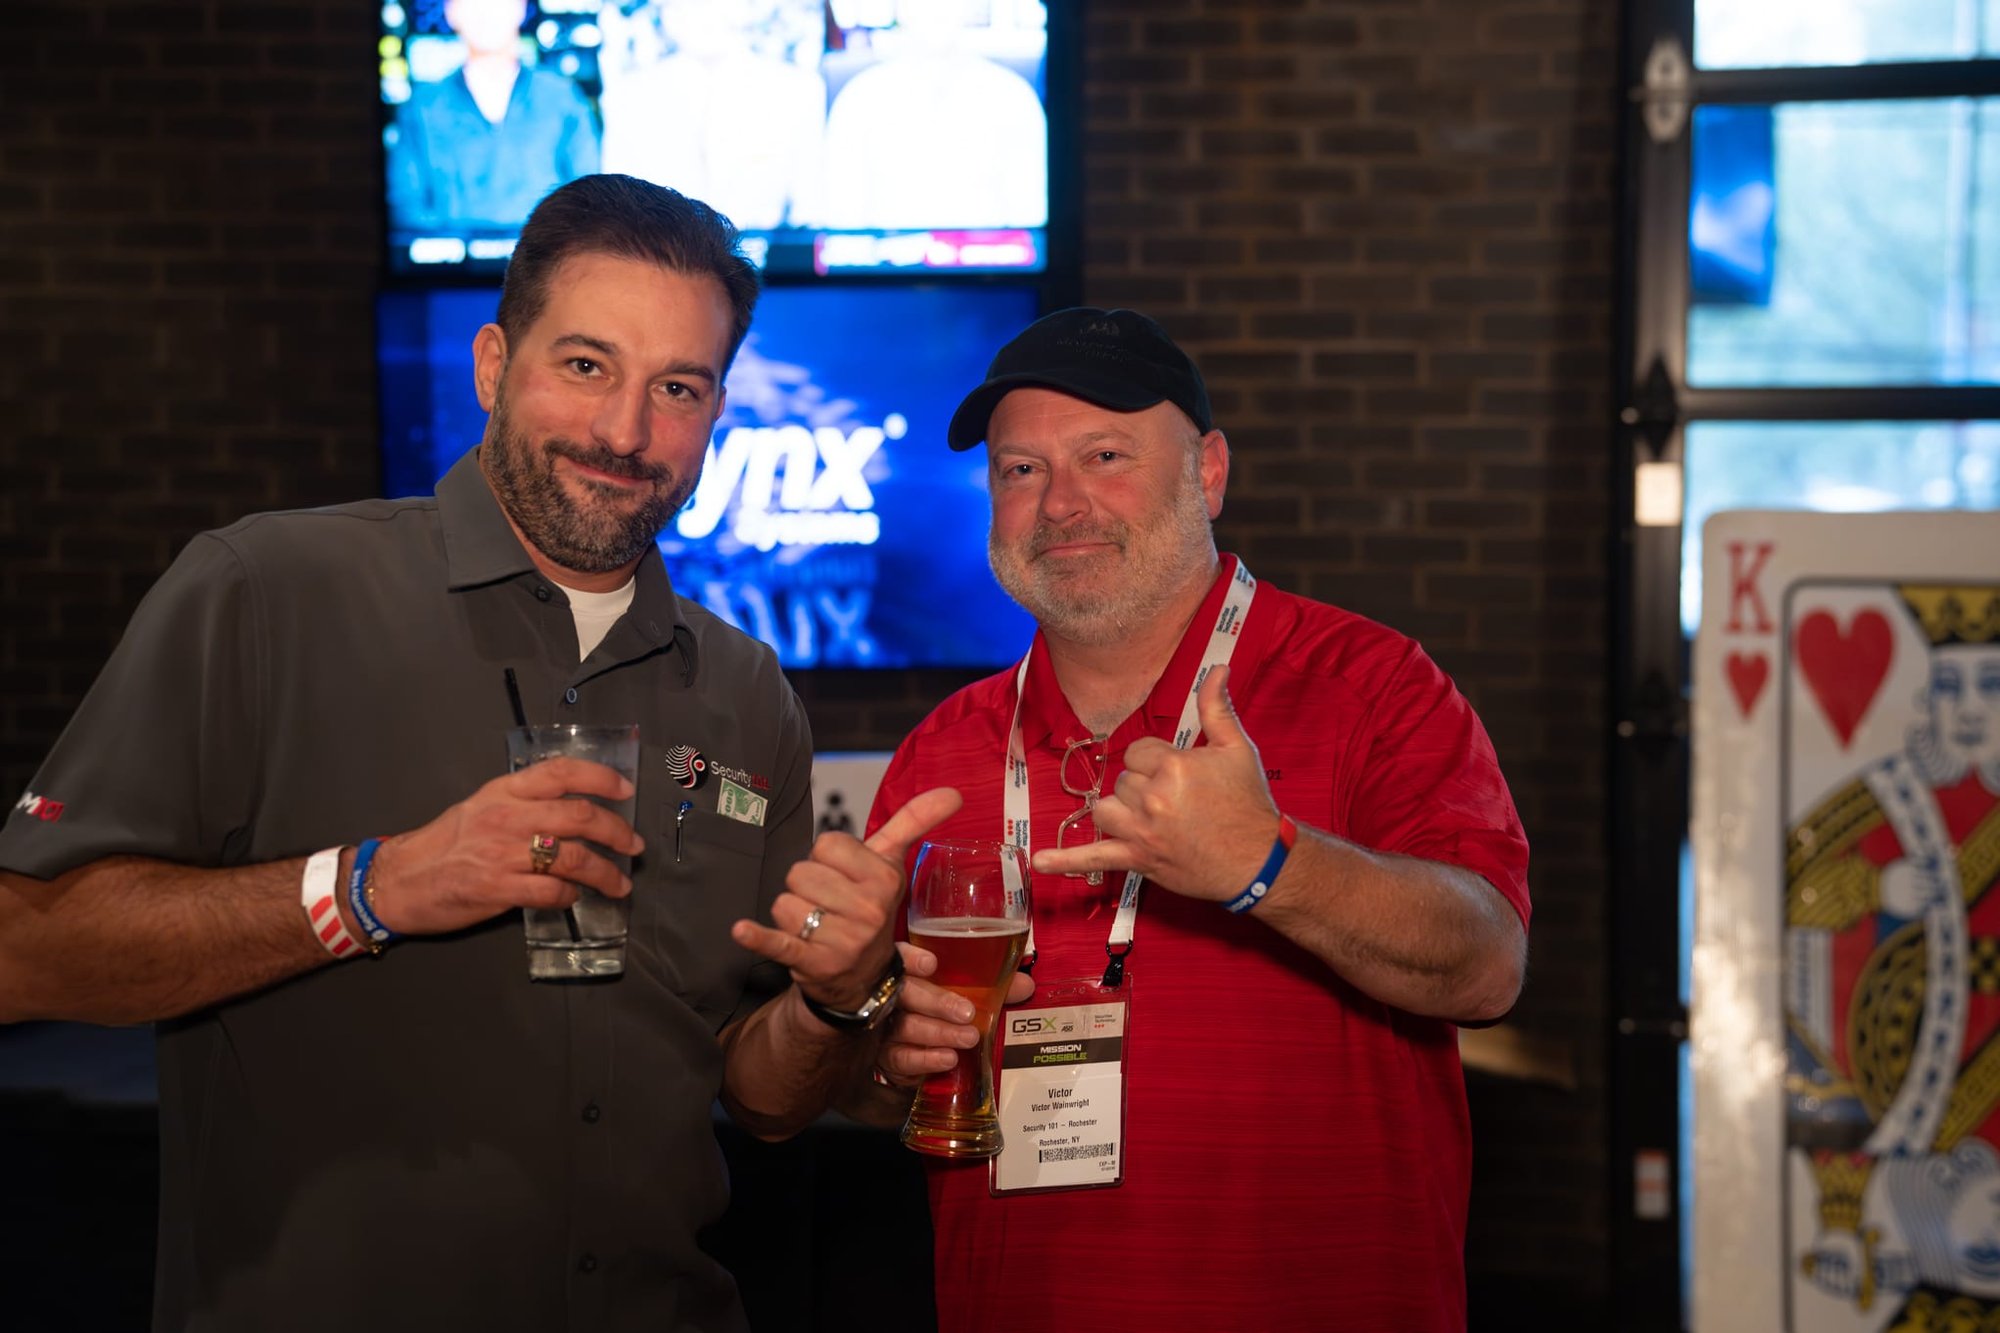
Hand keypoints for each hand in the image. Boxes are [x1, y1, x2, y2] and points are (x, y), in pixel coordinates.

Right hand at [367, 757, 642, 935]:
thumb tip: (573, 808)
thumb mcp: (481, 806)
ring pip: (573, 857)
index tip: (626, 790)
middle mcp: (506, 817)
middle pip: (579, 816)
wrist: (399, 880)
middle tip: (634, 845)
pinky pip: (551, 891)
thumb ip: (523, 802)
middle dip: (616, 831)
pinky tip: (574, 897)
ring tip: (621, 884)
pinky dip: (570, 895)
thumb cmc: (444, 844)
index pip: (560, 773)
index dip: (600, 778)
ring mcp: (502, 853)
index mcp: (504, 791)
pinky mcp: (497, 889)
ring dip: (605, 873)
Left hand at [730, 787, 961, 1013]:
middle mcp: (868, 911)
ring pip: (784, 902)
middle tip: (828, 907)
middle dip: (805, 887)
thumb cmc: (870, 910)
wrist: (862, 980)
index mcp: (885, 879)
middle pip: (800, 872)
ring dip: (791, 915)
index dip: (826, 859)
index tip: (842, 877)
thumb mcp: (893, 867)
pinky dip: (758, 937)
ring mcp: (842, 940)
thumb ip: (914, 823)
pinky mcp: (813, 964)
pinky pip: (778, 942)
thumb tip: (954, 790)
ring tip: (815, 928)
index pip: (827, 844)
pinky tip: (741, 931)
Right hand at [873, 943, 1037, 1085]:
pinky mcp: (889, 1059)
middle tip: (967, 1013)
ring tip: (968, 1038)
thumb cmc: (941, 1010)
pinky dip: (926, 1058)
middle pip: (904, 994)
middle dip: (936, 1002)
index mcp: (906, 970)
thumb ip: (993, 987)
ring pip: (904, 1027)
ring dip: (938, 1032)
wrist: (918, 1050)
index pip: (898, 956)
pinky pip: (903, 1058)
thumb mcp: (966, 993)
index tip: (932, 964)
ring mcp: (885, 1028)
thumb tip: (1025, 985)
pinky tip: (947, 1058)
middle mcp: (890, 996)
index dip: (910, 958)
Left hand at [1031, 665, 1279, 900]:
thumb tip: (1216, 669)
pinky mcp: (1138, 860)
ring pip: (1105, 809)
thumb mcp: (1237, 749)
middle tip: (1180, 803)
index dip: (1158, 761)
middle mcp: (1152, 798)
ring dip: (1120, 811)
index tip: (1182, 777)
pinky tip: (1039, 861)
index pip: (1139, 751)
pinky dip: (1065, 861)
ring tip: (1149, 818)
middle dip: (1144, 787)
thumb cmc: (1248, 803)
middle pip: (1122, 780)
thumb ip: (1217, 708)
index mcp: (1173, 767)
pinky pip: (1094, 858)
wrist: (1258, 861)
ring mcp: (1141, 832)